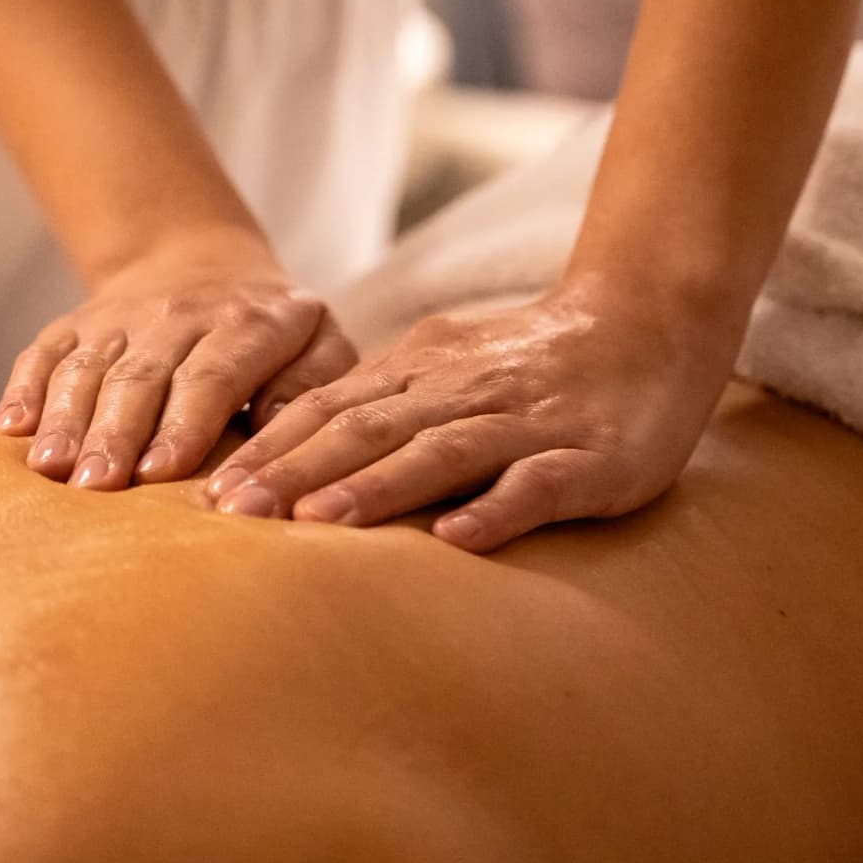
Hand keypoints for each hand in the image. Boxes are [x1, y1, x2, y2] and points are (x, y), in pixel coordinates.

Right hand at [0, 227, 357, 489]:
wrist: (203, 263)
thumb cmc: (275, 333)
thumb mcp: (319, 346)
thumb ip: (309, 387)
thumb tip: (276, 432)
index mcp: (245, 324)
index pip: (210, 376)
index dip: (183, 424)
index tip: (160, 473)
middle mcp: (177, 315)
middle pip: (141, 377)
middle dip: (117, 433)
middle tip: (96, 486)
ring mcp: (119, 318)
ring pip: (88, 367)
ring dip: (66, 418)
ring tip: (50, 468)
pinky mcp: (77, 323)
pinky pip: (44, 352)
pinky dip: (24, 389)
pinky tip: (9, 429)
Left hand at [204, 280, 745, 551]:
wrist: (649, 321)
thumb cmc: (535, 358)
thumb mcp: (448, 364)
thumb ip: (385, 399)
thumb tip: (300, 441)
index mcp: (425, 371)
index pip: (334, 408)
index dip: (274, 448)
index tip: (213, 490)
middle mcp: (465, 392)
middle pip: (370, 429)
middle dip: (298, 470)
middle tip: (234, 512)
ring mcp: (528, 425)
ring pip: (441, 453)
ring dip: (376, 488)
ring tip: (315, 523)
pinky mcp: (589, 461)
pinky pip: (536, 486)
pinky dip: (494, 511)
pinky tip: (455, 541)